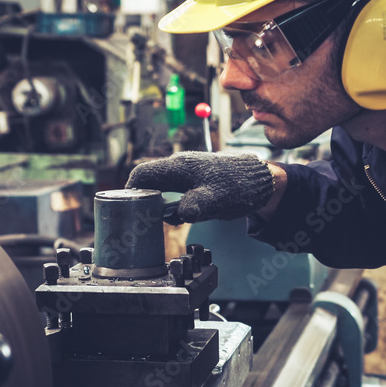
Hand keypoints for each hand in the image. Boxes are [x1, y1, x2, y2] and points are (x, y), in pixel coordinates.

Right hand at [125, 152, 274, 223]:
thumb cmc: (237, 187)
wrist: (260, 181)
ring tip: (159, 221)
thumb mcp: (214, 201)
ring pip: (161, 186)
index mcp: (179, 167)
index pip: (142, 173)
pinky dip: (171, 203)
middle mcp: (179, 166)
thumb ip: (192, 208)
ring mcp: (187, 172)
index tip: (124, 207)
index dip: (129, 190)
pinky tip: (179, 216)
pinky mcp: (195, 180)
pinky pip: (174, 190)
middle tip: (139, 219)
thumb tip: (174, 217)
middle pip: (148, 180)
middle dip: (141, 198)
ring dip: (157, 203)